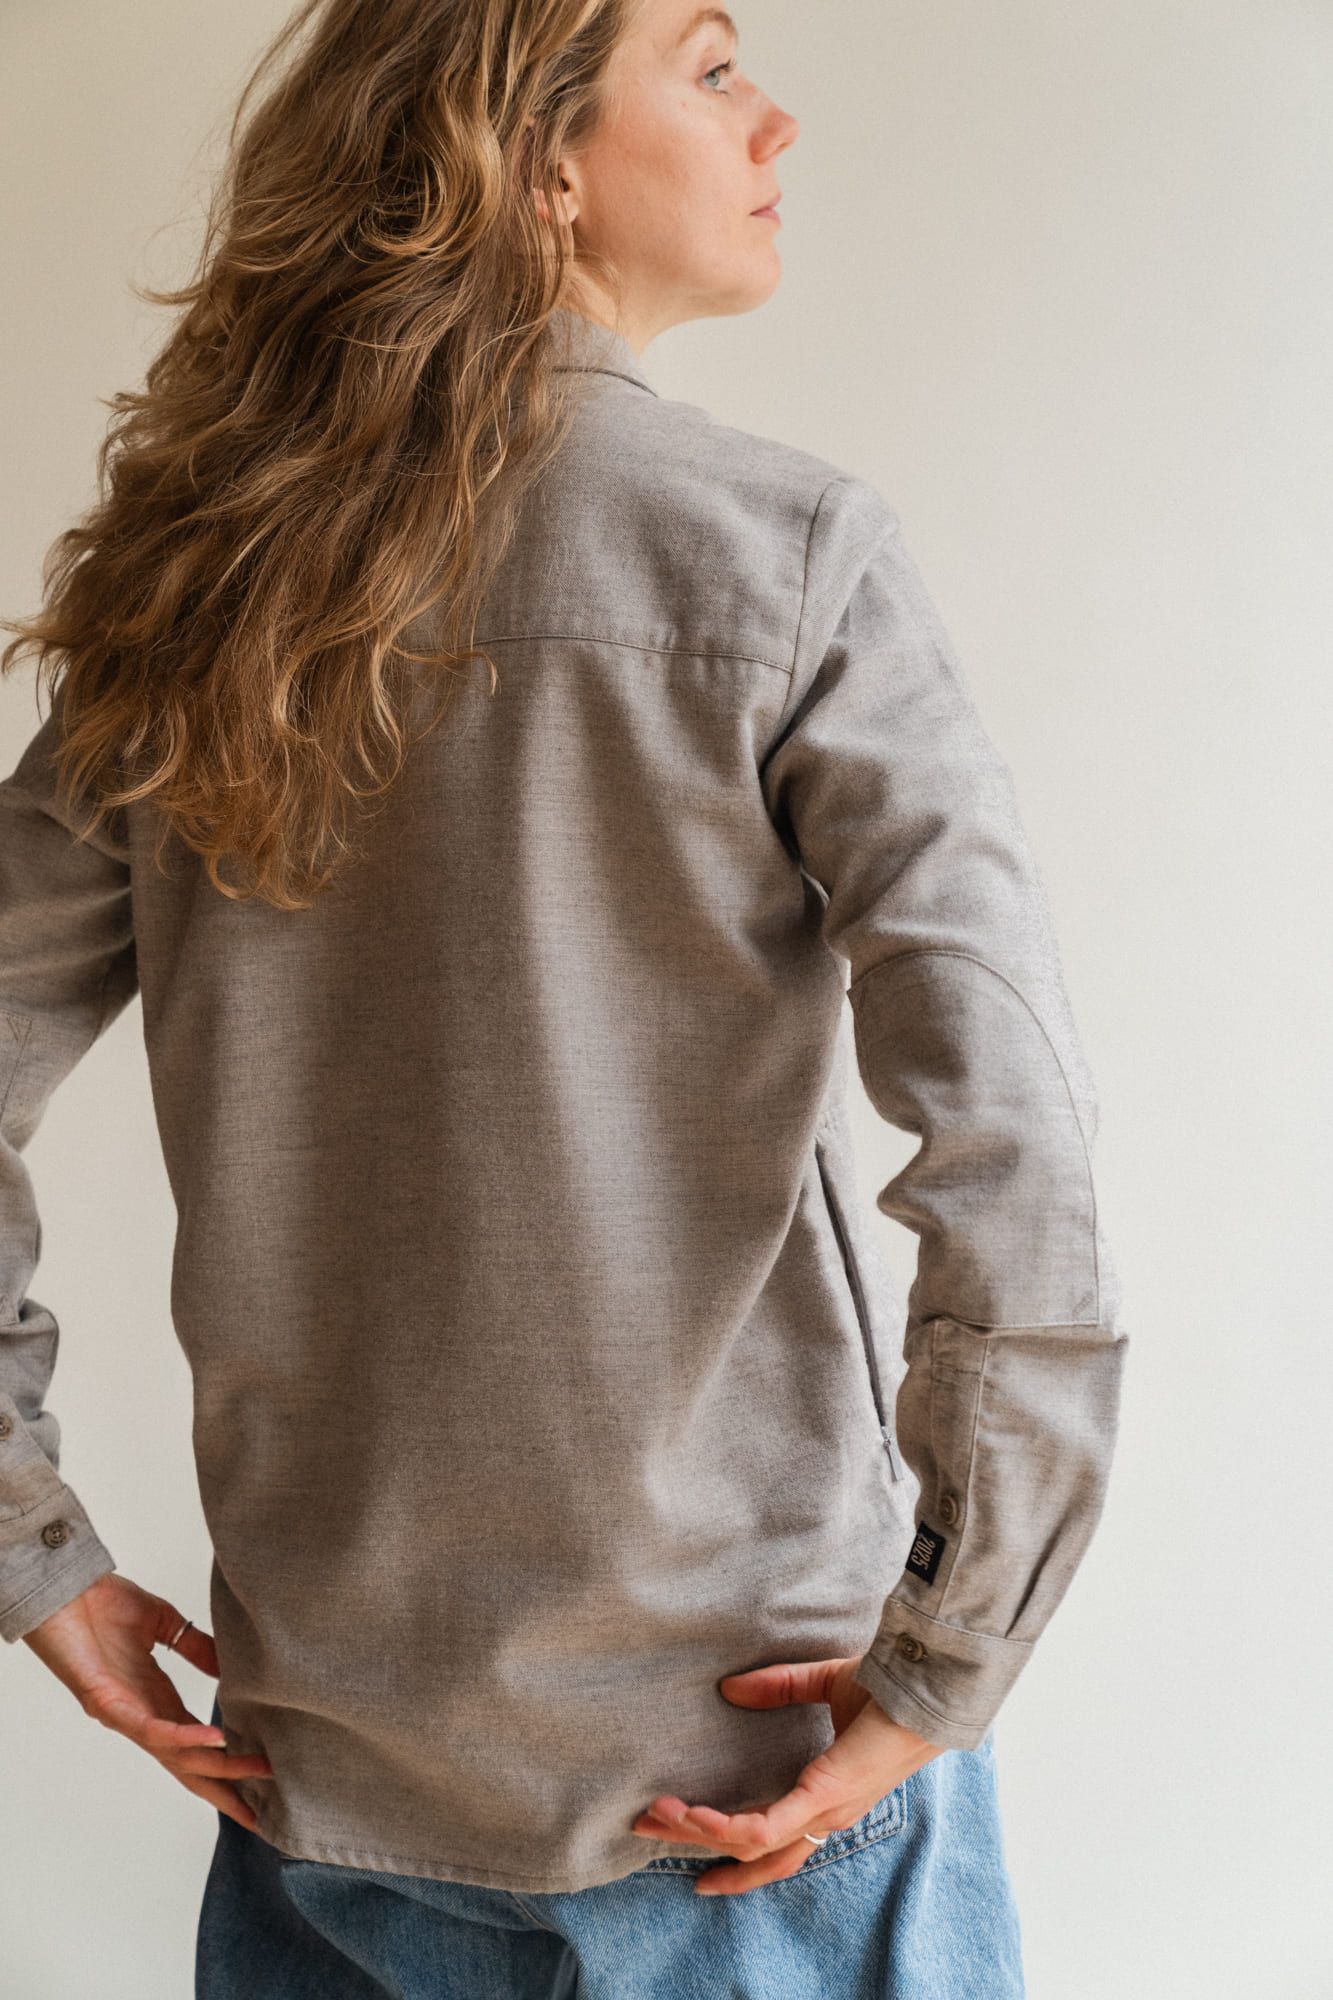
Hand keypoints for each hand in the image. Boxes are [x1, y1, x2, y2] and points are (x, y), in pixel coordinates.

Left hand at [21, 1572, 273, 1830]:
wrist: (63, 1592)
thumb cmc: (102, 1606)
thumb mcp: (163, 1624)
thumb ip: (194, 1645)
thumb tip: (227, 1668)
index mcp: (156, 1700)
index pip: (196, 1745)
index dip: (226, 1766)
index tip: (258, 1784)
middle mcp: (143, 1716)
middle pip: (190, 1767)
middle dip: (225, 1791)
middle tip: (262, 1815)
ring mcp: (126, 1716)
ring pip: (177, 1756)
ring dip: (218, 1768)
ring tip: (257, 1770)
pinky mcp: (109, 1705)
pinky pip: (153, 1730)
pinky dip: (185, 1739)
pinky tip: (216, 1739)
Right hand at [631, 1651, 946, 1895]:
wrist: (919, 1686)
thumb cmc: (886, 1688)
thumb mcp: (821, 1685)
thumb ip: (778, 1688)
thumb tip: (730, 1688)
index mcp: (826, 1797)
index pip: (778, 1842)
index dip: (737, 1857)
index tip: (698, 1862)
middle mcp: (823, 1816)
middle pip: (756, 1852)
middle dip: (701, 1847)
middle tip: (650, 1829)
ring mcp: (822, 1813)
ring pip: (751, 1843)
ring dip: (701, 1833)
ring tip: (660, 1815)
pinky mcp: (821, 1799)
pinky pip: (766, 1827)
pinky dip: (728, 1828)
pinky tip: (696, 1817)